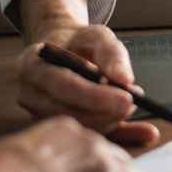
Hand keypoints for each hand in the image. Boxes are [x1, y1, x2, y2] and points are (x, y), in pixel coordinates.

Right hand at [17, 0, 158, 146]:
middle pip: (67, 111)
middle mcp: (29, 94)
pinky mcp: (52, 127)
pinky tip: (141, 133)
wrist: (64, 48)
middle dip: (104, 112)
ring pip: (75, 126)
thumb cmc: (80, 41)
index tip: (127, 98)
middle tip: (132, 105)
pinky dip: (114, 135)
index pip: (64, 85)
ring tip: (130, 108)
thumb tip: (125, 80)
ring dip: (107, 123)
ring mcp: (37, 114)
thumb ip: (112, 54)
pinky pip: (85, 135)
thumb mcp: (98, 36)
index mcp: (32, 66)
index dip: (96, 95)